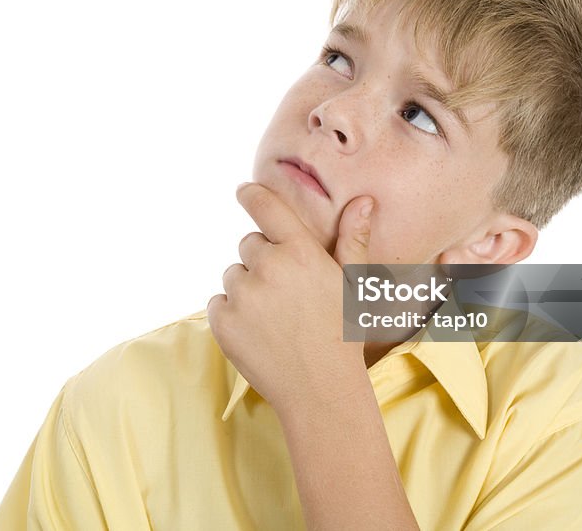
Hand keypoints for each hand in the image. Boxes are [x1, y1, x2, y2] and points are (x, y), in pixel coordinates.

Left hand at [207, 182, 375, 413]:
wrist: (320, 391)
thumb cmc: (342, 335)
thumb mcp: (353, 285)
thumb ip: (352, 239)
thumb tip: (362, 201)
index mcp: (301, 252)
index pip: (266, 207)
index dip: (251, 194)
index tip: (244, 189)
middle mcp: (268, 267)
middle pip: (249, 245)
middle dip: (263, 261)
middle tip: (287, 293)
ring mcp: (242, 295)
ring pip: (234, 274)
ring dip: (247, 288)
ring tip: (276, 318)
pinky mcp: (222, 321)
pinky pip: (218, 303)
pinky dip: (232, 314)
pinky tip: (259, 332)